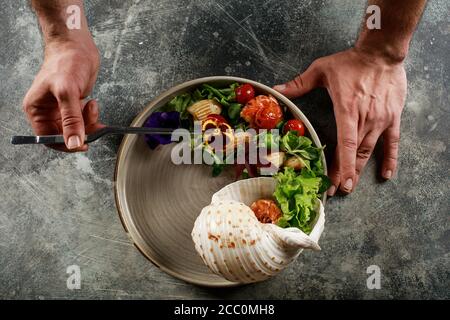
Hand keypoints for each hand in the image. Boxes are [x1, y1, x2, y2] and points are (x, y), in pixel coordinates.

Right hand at [23, 39, 102, 151]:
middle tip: (94, 126)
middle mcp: (47, 111)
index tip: (82, 144)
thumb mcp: (67, 92)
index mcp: (37, 110)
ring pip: (76, 129)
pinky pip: (83, 120)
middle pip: (64, 135)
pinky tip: (92, 103)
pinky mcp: (74, 105)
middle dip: (80, 132)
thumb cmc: (66, 62)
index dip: (65, 144)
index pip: (47, 138)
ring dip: (88, 123)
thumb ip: (71, 119)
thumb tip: (73, 143)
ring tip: (92, 107)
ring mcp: (61, 109)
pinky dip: (91, 117)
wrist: (77, 46)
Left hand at [274, 48, 406, 194]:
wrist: (381, 52)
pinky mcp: (393, 117)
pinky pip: (392, 142)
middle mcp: (366, 119)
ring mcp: (381, 120)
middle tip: (338, 190)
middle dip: (346, 174)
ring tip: (352, 186)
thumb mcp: (321, 69)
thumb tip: (276, 90)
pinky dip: (390, 159)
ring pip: (370, 151)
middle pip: (355, 153)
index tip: (336, 183)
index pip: (346, 144)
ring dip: (361, 170)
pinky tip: (386, 174)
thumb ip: (298, 83)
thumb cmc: (350, 62)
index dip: (341, 166)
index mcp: (347, 109)